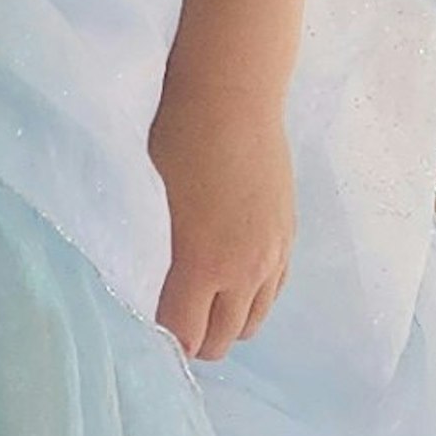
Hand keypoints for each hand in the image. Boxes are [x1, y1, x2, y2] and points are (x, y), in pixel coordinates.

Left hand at [148, 49, 293, 359]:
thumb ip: (161, 250)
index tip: (147, 333)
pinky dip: (253, 299)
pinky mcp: (288, 236)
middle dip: (195, 341)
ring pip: (254, 320)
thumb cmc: (179, 137)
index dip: (165, 341)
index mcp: (203, 263)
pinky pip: (275, 291)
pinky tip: (232, 285)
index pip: (186, 335)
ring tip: (200, 308)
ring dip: (226, 323)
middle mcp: (246, 270)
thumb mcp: (154, 198)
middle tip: (171, 324)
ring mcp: (273, 254)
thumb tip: (155, 281)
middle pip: (223, 339)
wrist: (234, 94)